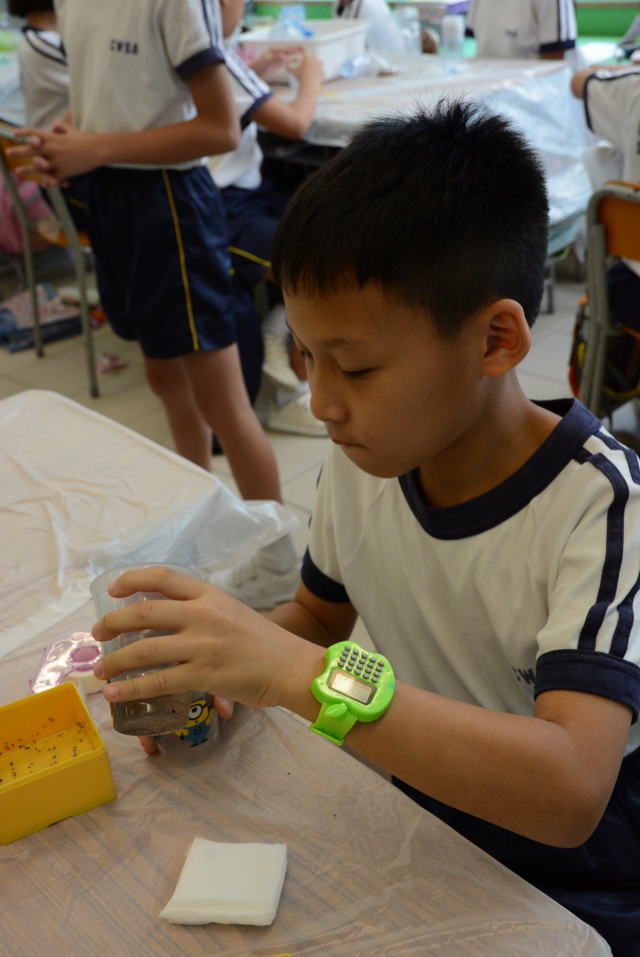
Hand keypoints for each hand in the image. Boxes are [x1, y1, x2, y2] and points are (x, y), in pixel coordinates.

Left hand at [6, 119, 101, 184]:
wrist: (97, 149)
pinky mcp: (63, 172)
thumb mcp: (72, 130)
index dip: (23, 133)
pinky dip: (49, 182)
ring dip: (27, 169)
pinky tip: (44, 185)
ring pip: (38, 166)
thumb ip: (61, 127)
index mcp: (52, 137)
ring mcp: (56, 161)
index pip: (33, 133)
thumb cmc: (85, 139)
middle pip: (31, 149)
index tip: (15, 134)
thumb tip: (55, 122)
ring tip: (17, 171)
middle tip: (8, 153)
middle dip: (18, 151)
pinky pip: (53, 178)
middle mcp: (51, 148)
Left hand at [91, 566, 321, 711]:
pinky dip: (131, 687)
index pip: (164, 577)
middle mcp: (203, 614)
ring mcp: (203, 644)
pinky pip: (158, 680)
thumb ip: (202, 614)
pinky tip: (115, 692)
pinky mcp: (204, 674)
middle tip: (97, 634)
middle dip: (112, 623)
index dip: (133, 579)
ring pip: (144, 649)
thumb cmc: (264, 643)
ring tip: (101, 669)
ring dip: (115, 660)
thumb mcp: (233, 613)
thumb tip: (166, 626)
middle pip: (144, 611)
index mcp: (210, 595)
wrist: (292, 666)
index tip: (113, 589)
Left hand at [251, 45, 305, 81]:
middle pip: (288, 50)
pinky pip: (286, 62)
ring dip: (295, 54)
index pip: (286, 49)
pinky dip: (292, 60)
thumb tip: (284, 55)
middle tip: (304, 48)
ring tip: (303, 53)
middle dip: (296, 49)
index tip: (300, 48)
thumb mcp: (267, 62)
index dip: (293, 48)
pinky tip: (298, 60)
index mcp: (274, 50)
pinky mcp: (278, 64)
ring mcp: (277, 58)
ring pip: (288, 56)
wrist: (255, 74)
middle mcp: (276, 53)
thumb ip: (276, 58)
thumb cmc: (259, 67)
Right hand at [288, 50, 323, 86]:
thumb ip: (290, 69)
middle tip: (311, 59)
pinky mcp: (322, 73)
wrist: (309, 85)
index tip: (303, 47)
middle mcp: (314, 60)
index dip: (304, 49)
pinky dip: (321, 73)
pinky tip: (320, 74)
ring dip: (319, 63)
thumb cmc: (300, 78)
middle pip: (314, 56)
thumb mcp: (294, 73)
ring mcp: (319, 66)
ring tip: (318, 65)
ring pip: (320, 62)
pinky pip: (322, 72)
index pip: (305, 51)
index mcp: (307, 58)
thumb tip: (286, 67)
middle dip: (312, 57)